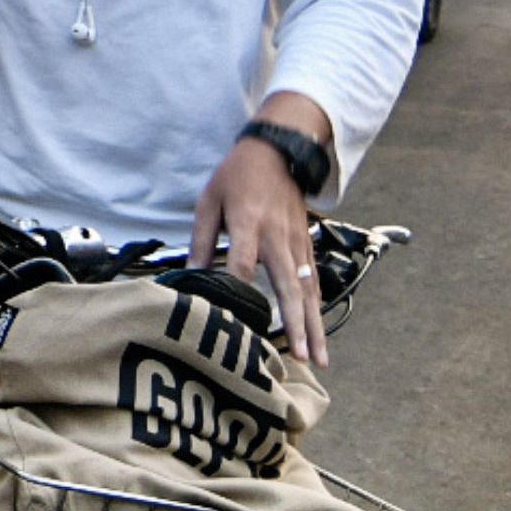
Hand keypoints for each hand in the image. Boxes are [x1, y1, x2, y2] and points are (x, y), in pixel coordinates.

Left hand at [191, 140, 326, 366]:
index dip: (240, 290)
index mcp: (248, 224)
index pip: (243, 264)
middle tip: (301, 357)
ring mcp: (296, 243)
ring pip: (309, 290)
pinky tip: (319, 332)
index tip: (238, 319)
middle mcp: (277, 237)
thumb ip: (201, 241)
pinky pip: (314, 281)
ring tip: (319, 358)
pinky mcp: (306, 245)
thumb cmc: (236, 177)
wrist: (277, 153)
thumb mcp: (209, 201)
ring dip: (315, 326)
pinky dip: (317, 309)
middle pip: (289, 287)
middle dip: (296, 325)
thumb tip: (192, 277)